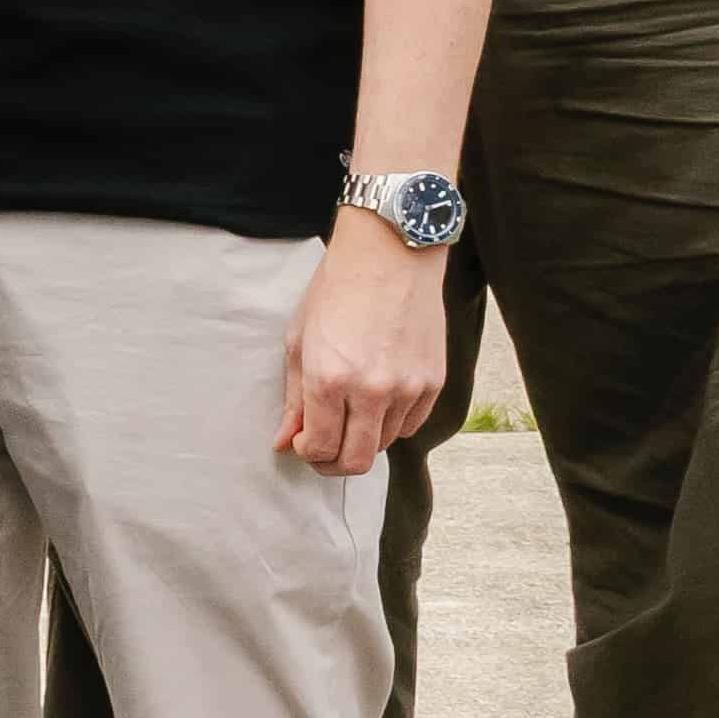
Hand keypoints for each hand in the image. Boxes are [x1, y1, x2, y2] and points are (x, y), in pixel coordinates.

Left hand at [281, 222, 447, 473]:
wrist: (390, 254)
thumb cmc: (337, 291)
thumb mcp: (299, 341)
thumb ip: (294, 399)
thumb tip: (285, 441)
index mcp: (329, 380)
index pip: (320, 448)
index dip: (308, 453)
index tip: (303, 441)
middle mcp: (371, 390)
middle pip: (356, 461)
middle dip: (334, 463)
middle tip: (323, 448)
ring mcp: (407, 388)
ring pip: (385, 443)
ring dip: (364, 437)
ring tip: (351, 410)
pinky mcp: (433, 381)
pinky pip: (412, 424)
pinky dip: (393, 422)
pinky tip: (379, 399)